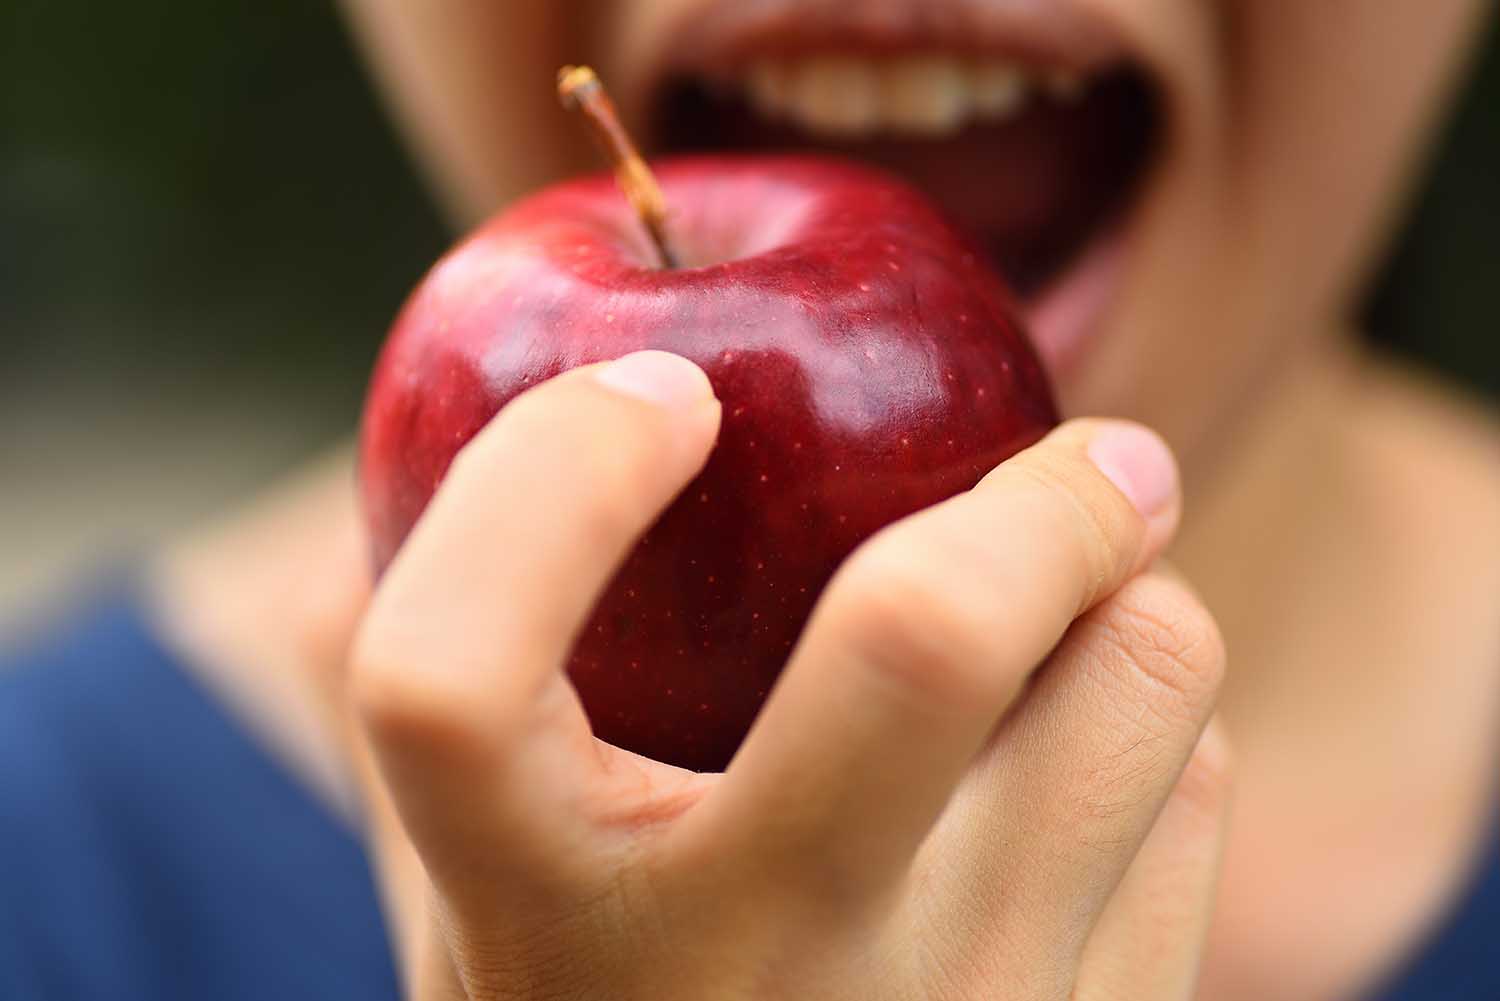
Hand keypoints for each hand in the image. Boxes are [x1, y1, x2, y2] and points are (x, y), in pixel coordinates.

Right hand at [348, 350, 1229, 999]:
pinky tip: (1085, 766)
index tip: (661, 395)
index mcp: (531, 922)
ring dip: (1130, 594)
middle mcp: (746, 978)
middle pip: (922, 637)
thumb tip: (411, 497)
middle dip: (1040, 488)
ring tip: (1085, 605)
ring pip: (1142, 681)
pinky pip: (1192, 787)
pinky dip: (1152, 722)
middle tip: (1097, 448)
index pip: (448, 679)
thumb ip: (455, 718)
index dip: (544, 485)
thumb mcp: (480, 905)